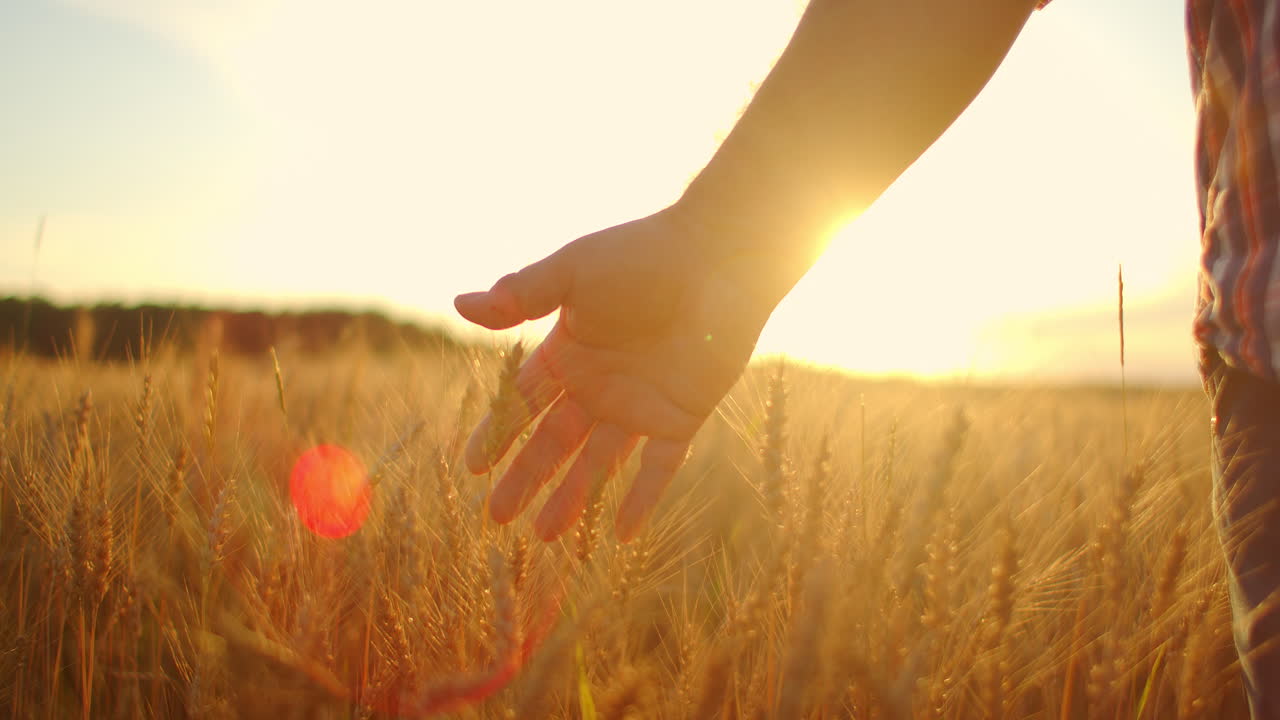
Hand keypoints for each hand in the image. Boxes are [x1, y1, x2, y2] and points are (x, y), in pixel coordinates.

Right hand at [455, 207, 780, 541]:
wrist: (720, 260)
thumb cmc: (644, 256)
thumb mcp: (572, 273)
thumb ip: (520, 294)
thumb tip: (458, 304)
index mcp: (570, 351)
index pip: (524, 402)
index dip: (499, 433)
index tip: (473, 467)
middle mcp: (599, 384)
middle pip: (554, 441)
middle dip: (525, 478)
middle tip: (497, 517)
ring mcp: (638, 404)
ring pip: (597, 463)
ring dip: (572, 498)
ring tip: (543, 536)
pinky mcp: (679, 417)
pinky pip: (657, 468)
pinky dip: (641, 499)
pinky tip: (622, 535)